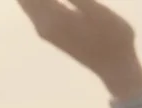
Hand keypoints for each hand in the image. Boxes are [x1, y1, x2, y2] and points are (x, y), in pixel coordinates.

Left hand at [15, 0, 141, 97]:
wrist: (114, 66)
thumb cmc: (113, 37)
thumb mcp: (97, 11)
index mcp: (53, 19)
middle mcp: (43, 25)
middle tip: (68, 0)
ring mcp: (45, 30)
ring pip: (27, 2)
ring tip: (53, 0)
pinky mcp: (51, 31)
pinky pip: (35, 8)